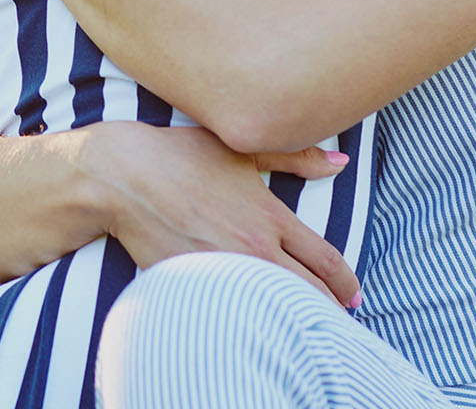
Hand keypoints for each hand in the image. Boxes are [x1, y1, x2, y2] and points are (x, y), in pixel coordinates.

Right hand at [84, 122, 360, 307]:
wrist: (122, 176)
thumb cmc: (180, 156)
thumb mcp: (241, 149)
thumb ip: (296, 157)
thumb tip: (340, 163)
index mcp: (271, 217)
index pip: (325, 260)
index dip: (345, 282)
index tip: (353, 293)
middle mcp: (253, 248)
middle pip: (307, 293)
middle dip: (329, 309)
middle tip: (338, 317)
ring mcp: (222, 269)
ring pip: (272, 307)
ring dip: (293, 318)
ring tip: (303, 326)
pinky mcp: (192, 282)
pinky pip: (229, 309)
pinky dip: (248, 317)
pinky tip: (255, 322)